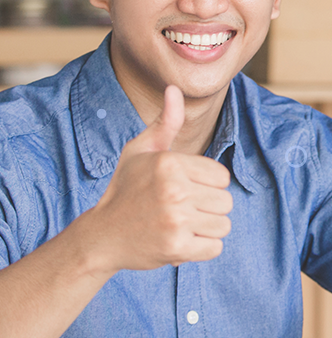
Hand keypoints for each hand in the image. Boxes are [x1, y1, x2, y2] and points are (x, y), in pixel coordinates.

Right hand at [82, 85, 233, 274]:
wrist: (100, 237)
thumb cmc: (126, 189)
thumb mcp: (141, 151)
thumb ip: (166, 122)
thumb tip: (174, 89)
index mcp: (170, 163)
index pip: (222, 177)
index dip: (207, 185)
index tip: (184, 189)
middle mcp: (174, 190)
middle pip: (226, 201)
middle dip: (208, 207)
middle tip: (180, 210)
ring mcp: (175, 220)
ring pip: (223, 225)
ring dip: (206, 229)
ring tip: (179, 225)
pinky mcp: (177, 248)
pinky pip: (215, 248)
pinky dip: (201, 248)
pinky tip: (179, 241)